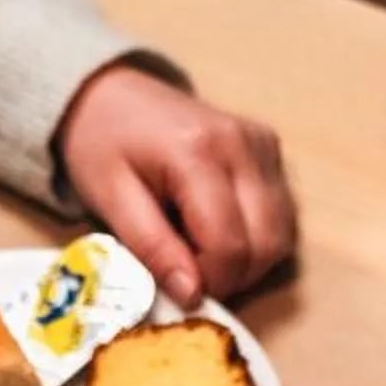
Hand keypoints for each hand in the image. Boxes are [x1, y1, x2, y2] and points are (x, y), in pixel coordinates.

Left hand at [55, 63, 294, 309]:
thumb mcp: (110, 198)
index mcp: (199, 153)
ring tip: (204, 250)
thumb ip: (152, 248)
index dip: (211, 282)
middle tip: (194, 275)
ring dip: (250, 261)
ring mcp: (262, 144)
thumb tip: (192, 295)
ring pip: (283, 234)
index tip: (182, 287)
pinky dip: (258, 237)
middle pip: (267, 243)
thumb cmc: (102, 142)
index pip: (229, 246)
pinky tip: (222, 227)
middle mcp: (243, 144)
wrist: (110, 90)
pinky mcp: (270, 147)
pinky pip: (283, 213)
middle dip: (234, 276)